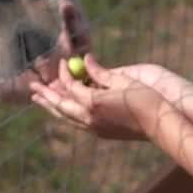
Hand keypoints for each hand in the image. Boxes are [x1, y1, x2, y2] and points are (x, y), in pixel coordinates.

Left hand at [29, 54, 166, 140]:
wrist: (160, 124)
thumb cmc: (146, 98)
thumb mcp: (123, 80)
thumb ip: (100, 72)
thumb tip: (85, 59)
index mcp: (94, 102)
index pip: (71, 86)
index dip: (65, 74)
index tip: (63, 63)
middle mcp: (90, 118)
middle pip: (61, 105)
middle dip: (46, 95)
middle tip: (32, 87)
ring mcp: (95, 128)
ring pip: (66, 117)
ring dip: (52, 107)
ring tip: (40, 100)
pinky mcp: (101, 133)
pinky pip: (76, 122)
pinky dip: (66, 114)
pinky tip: (65, 109)